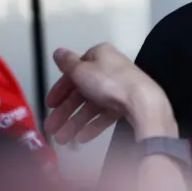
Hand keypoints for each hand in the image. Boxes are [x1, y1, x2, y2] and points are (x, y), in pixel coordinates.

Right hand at [43, 43, 177, 144]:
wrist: (141, 101)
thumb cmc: (109, 81)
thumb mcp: (82, 70)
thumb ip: (67, 63)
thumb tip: (58, 52)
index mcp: (100, 55)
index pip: (75, 70)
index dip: (61, 88)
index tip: (50, 104)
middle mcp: (110, 69)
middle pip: (82, 91)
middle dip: (65, 111)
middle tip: (51, 127)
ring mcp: (118, 87)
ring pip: (92, 105)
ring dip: (75, 122)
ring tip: (63, 138)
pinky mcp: (126, 103)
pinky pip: (105, 114)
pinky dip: (92, 125)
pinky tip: (81, 138)